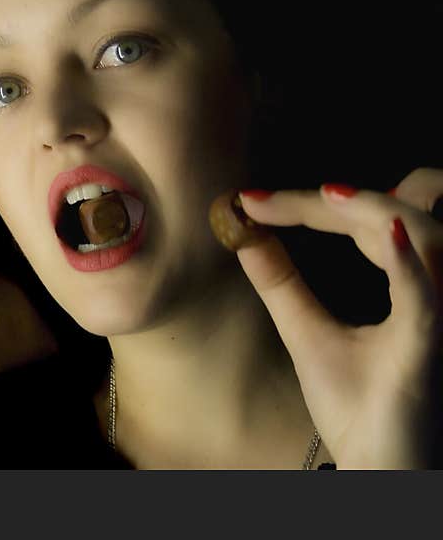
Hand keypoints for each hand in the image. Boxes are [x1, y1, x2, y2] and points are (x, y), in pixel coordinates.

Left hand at [235, 167, 442, 468]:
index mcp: (409, 287)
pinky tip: (388, 234)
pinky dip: (409, 262)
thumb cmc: (361, 410)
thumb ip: (282, 283)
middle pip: (398, 215)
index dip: (314, 203)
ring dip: (371, 210)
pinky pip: (426, 297)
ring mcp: (436, 317)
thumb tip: (245, 234)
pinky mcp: (429, 348)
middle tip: (261, 201)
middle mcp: (432, 294)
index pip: (370, 222)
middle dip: (333, 200)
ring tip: (319, 197)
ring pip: (425, 236)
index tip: (251, 201)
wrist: (383, 473)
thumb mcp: (308, 333)